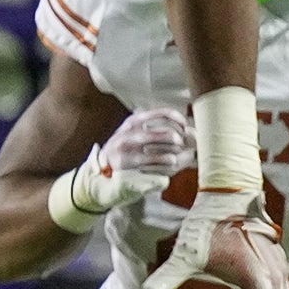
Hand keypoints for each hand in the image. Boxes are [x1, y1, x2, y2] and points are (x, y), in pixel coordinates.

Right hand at [67, 108, 191, 213]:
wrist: (98, 174)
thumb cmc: (122, 151)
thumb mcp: (132, 132)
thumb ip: (154, 127)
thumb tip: (189, 131)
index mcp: (133, 122)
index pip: (163, 114)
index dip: (179, 120)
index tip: (184, 126)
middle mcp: (131, 135)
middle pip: (169, 136)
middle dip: (181, 142)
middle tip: (182, 146)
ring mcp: (132, 154)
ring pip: (168, 156)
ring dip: (176, 158)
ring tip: (173, 159)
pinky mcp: (133, 172)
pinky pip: (160, 172)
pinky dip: (167, 171)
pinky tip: (165, 168)